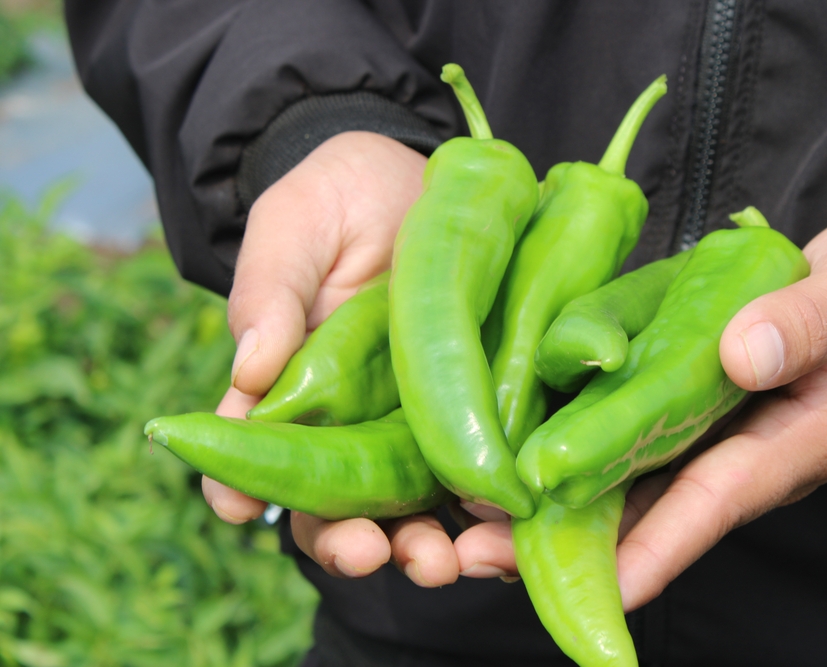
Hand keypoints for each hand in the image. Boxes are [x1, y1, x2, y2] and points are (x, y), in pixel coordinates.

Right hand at [203, 131, 462, 586]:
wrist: (413, 177)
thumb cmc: (335, 201)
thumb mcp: (291, 230)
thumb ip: (269, 293)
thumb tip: (249, 369)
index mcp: (293, 390)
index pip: (258, 457)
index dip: (239, 489)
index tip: (237, 507)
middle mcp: (354, 422)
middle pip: (341, 505)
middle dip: (349, 542)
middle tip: (365, 553)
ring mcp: (417, 422)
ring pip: (412, 507)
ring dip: (422, 547)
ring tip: (440, 563)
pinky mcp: (477, 407)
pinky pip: (480, 468)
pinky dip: (487, 508)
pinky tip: (501, 523)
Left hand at [451, 211, 826, 604]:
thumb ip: (815, 322)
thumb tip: (743, 355)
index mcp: (797, 438)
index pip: (719, 498)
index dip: (660, 544)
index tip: (602, 585)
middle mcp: (743, 449)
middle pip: (653, 508)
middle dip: (573, 542)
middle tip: (483, 554)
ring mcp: (713, 429)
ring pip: (629, 481)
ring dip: (554, 506)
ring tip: (473, 527)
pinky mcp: (687, 400)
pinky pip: (627, 435)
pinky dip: (572, 450)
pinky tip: (511, 457)